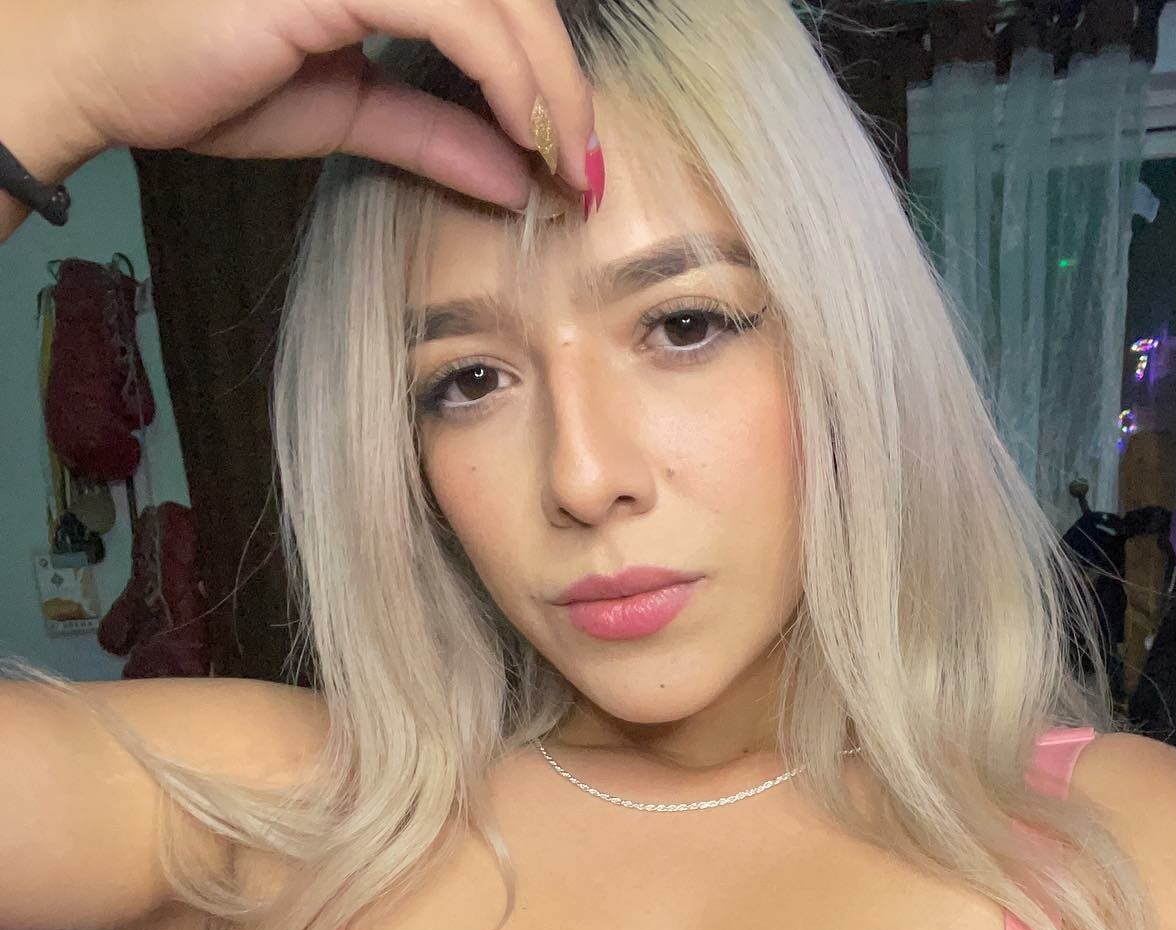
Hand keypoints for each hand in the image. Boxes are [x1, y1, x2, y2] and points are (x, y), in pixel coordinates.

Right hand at [31, 0, 596, 209]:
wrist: (98, 68)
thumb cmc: (199, 75)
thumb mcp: (346, 113)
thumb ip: (434, 132)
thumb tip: (519, 176)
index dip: (546, 65)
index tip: (573, 151)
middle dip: (565, 77)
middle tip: (586, 166)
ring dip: (552, 83)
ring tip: (568, 160)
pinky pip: (460, 15)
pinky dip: (511, 78)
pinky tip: (529, 136)